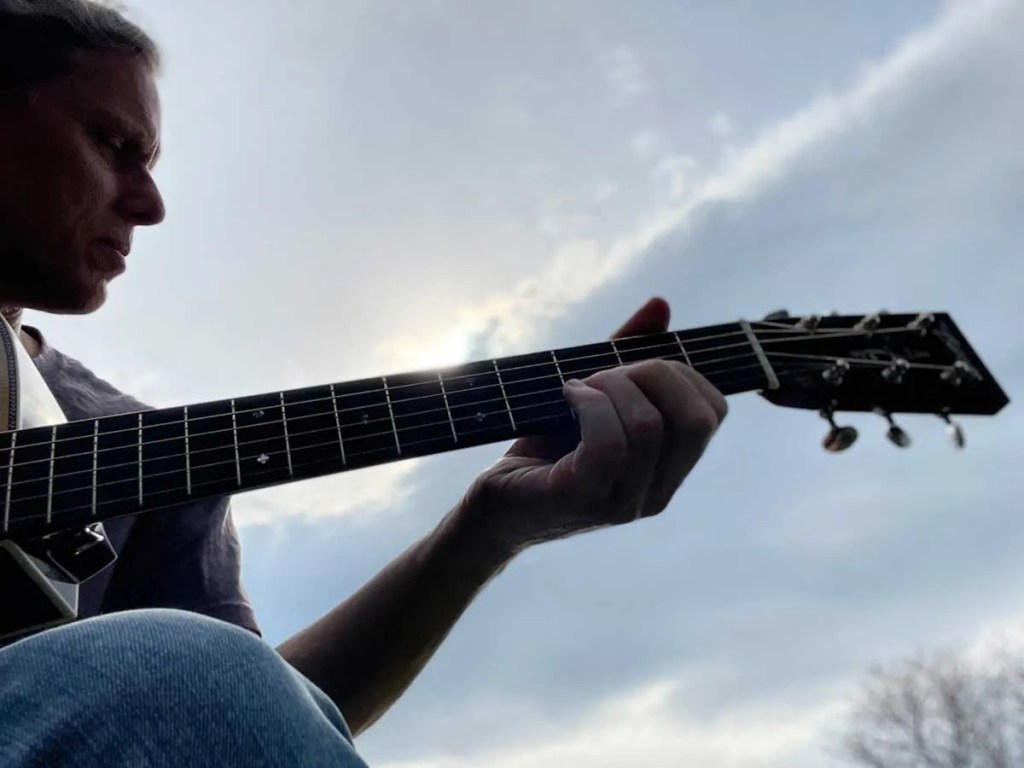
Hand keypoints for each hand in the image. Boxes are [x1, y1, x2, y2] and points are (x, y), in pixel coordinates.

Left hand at [456, 297, 727, 559]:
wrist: (493, 507)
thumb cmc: (543, 450)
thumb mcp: (592, 397)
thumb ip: (628, 354)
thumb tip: (660, 306)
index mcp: (667, 471)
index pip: (713, 414)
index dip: (682, 373)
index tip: (634, 365)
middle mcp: (655, 493)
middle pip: (695, 419)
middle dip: (655, 374)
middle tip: (607, 372)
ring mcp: (622, 502)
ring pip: (649, 426)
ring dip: (611, 386)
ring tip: (578, 385)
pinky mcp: (583, 500)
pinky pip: (608, 443)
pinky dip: (589, 404)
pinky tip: (566, 397)